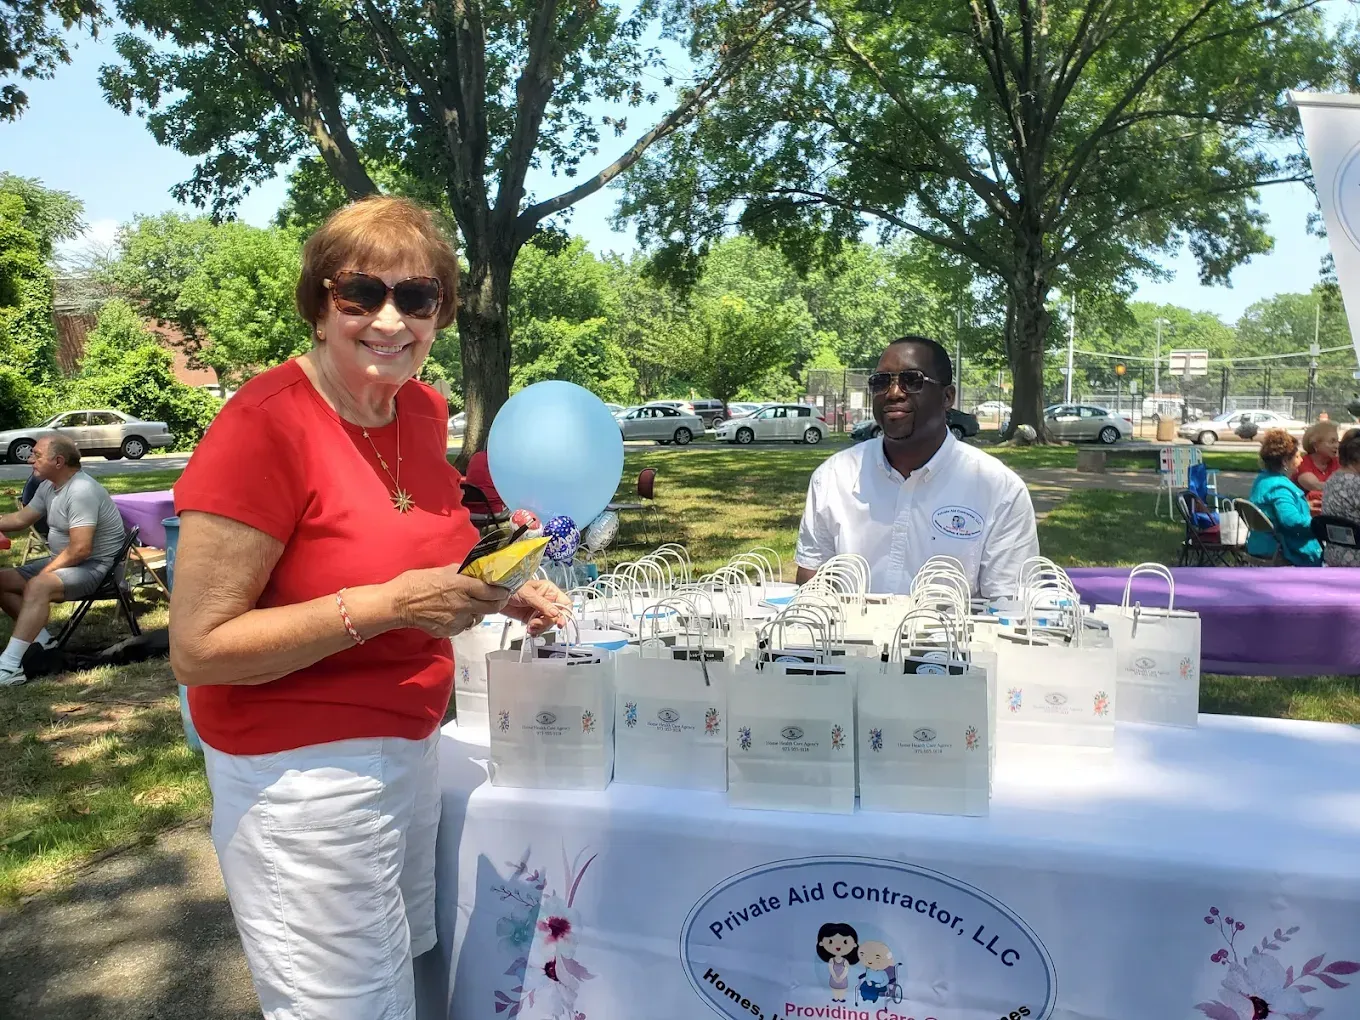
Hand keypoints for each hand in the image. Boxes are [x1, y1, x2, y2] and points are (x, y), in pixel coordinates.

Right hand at [395, 567, 511, 637]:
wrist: (399, 604)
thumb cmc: (417, 583)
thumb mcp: (442, 571)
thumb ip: (461, 572)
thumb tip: (473, 571)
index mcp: (463, 586)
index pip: (493, 591)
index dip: (502, 591)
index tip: (504, 589)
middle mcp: (464, 604)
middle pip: (492, 607)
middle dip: (497, 603)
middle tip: (497, 598)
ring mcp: (458, 620)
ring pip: (479, 618)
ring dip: (480, 612)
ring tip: (472, 605)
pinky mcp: (451, 631)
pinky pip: (464, 626)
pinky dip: (464, 620)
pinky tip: (455, 613)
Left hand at [503, 578, 570, 636]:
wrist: (495, 595)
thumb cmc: (512, 586)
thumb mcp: (528, 594)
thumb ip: (542, 604)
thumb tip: (555, 613)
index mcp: (549, 591)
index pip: (565, 604)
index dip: (565, 613)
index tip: (560, 622)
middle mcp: (547, 602)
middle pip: (557, 617)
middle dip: (547, 623)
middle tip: (536, 623)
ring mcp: (539, 611)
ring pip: (548, 625)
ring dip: (540, 628)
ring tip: (530, 626)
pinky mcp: (531, 619)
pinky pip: (539, 628)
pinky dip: (535, 631)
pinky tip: (530, 630)